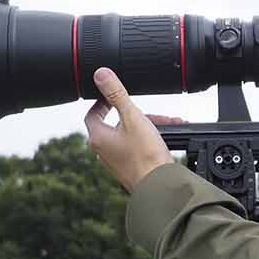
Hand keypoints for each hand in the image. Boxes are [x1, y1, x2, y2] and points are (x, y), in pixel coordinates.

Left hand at [84, 68, 184, 192]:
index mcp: (98, 137)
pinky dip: (147, 138)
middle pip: (114, 123)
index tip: (112, 94)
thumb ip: (116, 94)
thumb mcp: (132, 117)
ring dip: (145, 125)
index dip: (102, 101)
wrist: (159, 184)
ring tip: (165, 123)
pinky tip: (164, 137)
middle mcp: (103, 150)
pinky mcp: (128, 167)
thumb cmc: (145, 155)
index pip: (92, 113)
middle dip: (133, 113)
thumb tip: (100, 74)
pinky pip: (135, 146)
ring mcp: (115, 160)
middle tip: (146, 110)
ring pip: (127, 134)